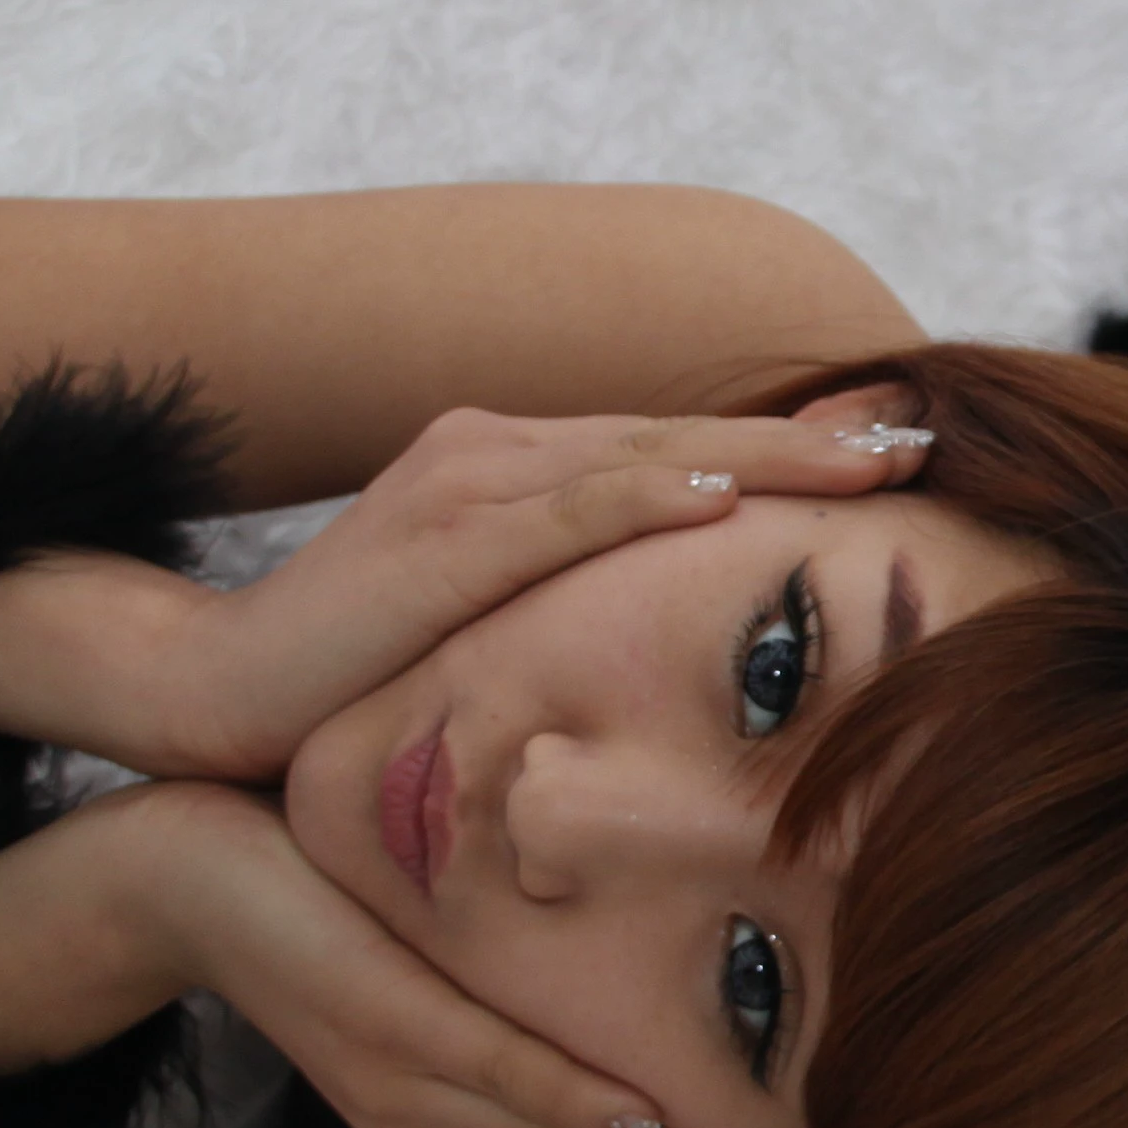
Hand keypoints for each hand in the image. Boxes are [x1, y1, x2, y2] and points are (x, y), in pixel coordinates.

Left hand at [106, 780, 813, 1127]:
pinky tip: (648, 1116)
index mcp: (439, 1115)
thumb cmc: (294, 902)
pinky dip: (577, 1096)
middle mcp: (427, 1123)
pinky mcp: (381, 1022)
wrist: (153, 881)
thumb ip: (495, 990)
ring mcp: (403, 1081)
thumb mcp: (412, 959)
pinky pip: (495, 1067)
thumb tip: (593, 972)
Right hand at [149, 395, 931, 782]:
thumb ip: (569, 605)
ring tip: (871, 455)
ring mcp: (467, 484)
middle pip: (683, 438)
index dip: (789, 448)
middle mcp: (498, 453)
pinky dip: (647, 496)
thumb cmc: (352, 671)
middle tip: (920, 438)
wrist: (207, 689)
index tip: (896, 450)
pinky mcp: (440, 539)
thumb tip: (672, 625)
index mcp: (516, 470)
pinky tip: (724, 495)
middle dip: (810, 439)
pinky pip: (564, 511)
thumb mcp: (487, 628)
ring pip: (647, 456)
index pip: (676, 451)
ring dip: (767, 454)